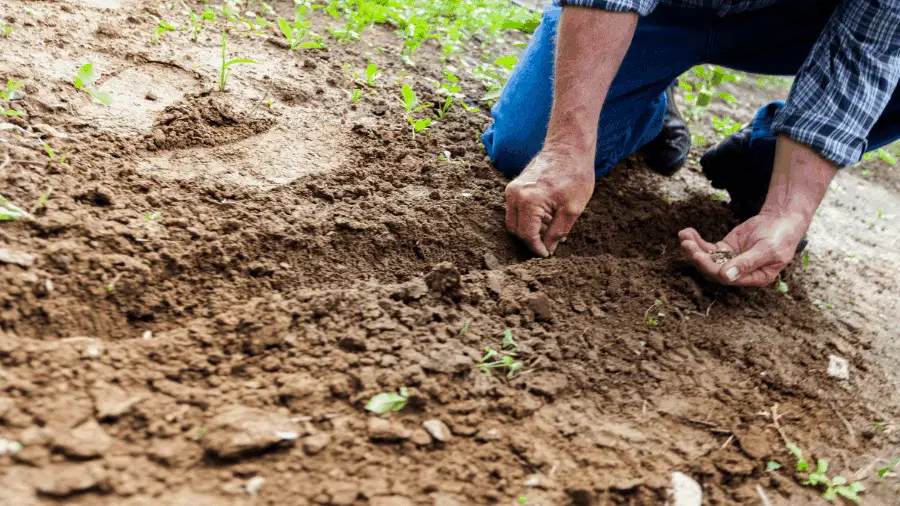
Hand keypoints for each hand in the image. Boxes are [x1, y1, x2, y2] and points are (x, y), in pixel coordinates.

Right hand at [505, 147, 594, 256]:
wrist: (568, 147)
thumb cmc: (575, 174)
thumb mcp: (573, 209)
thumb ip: (558, 232)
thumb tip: (548, 248)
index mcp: (529, 201)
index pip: (527, 235)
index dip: (537, 248)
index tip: (548, 255)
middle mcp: (515, 195)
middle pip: (516, 230)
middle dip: (532, 240)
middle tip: (551, 242)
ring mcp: (512, 190)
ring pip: (513, 222)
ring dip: (529, 230)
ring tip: (551, 226)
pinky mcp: (513, 187)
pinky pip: (515, 211)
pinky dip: (527, 219)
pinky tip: (546, 216)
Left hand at [678, 210, 809, 285]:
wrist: (782, 220)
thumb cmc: (781, 237)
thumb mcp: (767, 250)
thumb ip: (747, 263)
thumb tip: (725, 276)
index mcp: (753, 278)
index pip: (726, 279)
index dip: (711, 268)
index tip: (699, 255)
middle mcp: (739, 273)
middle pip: (713, 270)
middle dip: (698, 257)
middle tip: (687, 244)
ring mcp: (730, 260)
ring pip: (708, 258)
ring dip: (694, 248)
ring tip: (684, 236)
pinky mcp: (725, 249)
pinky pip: (708, 248)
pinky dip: (697, 241)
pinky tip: (687, 232)